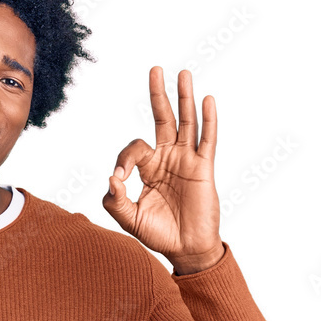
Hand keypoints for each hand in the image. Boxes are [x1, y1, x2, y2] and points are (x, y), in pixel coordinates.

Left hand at [102, 66, 223, 273]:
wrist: (186, 250)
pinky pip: (207, 140)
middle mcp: (168, 159)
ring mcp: (187, 161)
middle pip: (162, 119)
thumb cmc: (159, 234)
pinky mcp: (204, 168)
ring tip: (183, 73)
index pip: (135, 149)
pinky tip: (207, 99)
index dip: (124, 159)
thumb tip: (111, 177)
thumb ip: (115, 200)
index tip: (120, 178)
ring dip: (184, 98)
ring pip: (186, 123)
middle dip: (158, 95)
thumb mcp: (129, 219)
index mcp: (149, 168)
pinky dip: (208, 120)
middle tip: (154, 69)